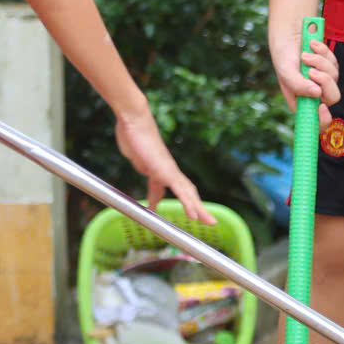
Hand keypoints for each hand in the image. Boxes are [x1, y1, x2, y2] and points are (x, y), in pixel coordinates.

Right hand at [115, 105, 212, 225]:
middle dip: (198, 207)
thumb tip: (144, 175)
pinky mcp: (165, 171)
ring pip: (188, 192)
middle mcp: (170, 171)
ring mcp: (169, 170)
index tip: (191, 214)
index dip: (186, 201)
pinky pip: (179, 190)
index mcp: (163, 171)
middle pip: (188, 192)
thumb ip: (145, 171)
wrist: (134, 122)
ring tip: (208, 221)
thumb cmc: (134, 138)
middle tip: (209, 221)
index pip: (179, 189)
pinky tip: (193, 215)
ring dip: (198, 208)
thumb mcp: (138, 161)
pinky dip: (188, 203)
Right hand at [267, 20, 341, 120]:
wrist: (289, 31)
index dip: (322, 120)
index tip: (321, 107)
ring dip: (320, 63)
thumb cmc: (283, 54)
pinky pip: (334, 63)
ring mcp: (323, 80)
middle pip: (332, 98)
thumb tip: (317, 94)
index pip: (316, 121)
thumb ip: (298, 85)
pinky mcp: (329, 66)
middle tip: (311, 71)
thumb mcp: (286, 71)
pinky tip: (312, 45)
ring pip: (334, 77)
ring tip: (305, 54)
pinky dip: (324, 53)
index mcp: (301, 101)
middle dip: (325, 82)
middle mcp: (314, 93)